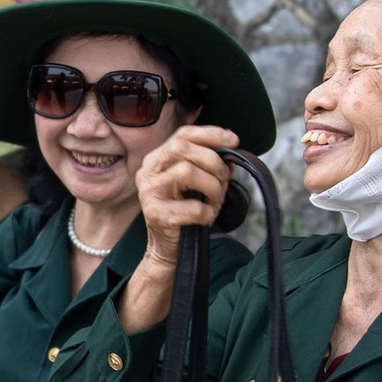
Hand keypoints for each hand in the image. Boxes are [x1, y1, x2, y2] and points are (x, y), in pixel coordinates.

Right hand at [134, 126, 238, 266]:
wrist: (167, 248)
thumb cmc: (183, 212)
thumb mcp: (195, 183)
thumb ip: (208, 166)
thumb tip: (230, 154)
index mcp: (156, 161)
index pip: (181, 135)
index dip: (210, 134)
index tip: (233, 140)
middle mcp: (148, 173)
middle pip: (181, 148)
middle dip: (212, 160)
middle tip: (224, 177)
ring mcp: (149, 193)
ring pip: (186, 171)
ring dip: (211, 187)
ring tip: (215, 200)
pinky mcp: (156, 214)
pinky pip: (193, 206)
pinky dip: (208, 212)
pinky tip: (206, 217)